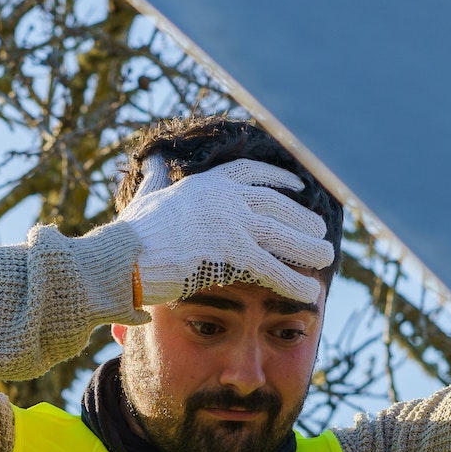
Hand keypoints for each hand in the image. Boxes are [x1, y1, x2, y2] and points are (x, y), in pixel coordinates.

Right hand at [118, 159, 335, 305]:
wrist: (123, 258)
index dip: (278, 178)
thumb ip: (155, 178)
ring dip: (307, 247)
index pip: (251, 173)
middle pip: (275, 205)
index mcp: (206, 184)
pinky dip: (294, 281)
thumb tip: (150, 159)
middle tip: (319, 229)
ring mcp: (231, 223)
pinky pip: (273, 268)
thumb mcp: (146, 196)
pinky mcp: (233, 252)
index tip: (297, 185)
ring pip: (281, 234)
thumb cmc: (130, 234)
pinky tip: (311, 292)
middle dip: (300, 217)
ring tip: (326, 257)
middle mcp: (224, 198)